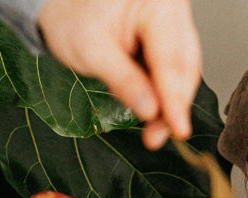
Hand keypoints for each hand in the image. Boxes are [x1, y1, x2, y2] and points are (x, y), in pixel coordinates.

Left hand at [37, 0, 201, 150]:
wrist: (63, 6)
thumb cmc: (73, 16)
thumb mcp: (91, 49)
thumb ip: (123, 80)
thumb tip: (150, 109)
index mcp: (156, 5)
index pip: (171, 60)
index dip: (175, 99)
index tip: (177, 128)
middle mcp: (171, 12)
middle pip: (184, 66)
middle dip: (174, 105)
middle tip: (157, 135)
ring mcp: (172, 26)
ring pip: (183, 71)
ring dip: (171, 104)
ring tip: (153, 129)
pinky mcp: (167, 41)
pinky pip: (174, 71)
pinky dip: (164, 94)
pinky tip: (152, 109)